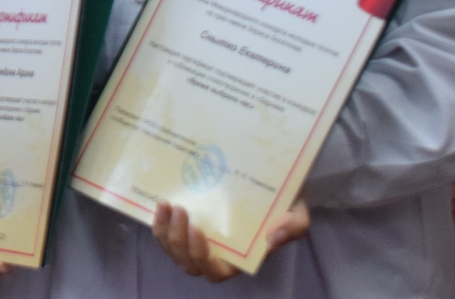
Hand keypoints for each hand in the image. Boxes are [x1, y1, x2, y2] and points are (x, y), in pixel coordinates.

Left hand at [152, 199, 308, 281]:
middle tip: (180, 209)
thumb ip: (293, 226)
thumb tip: (274, 237)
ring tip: (166, 204)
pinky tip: (160, 204)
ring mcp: (194, 241)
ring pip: (171, 249)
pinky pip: (164, 234)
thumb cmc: (282, 203)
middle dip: (178, 240)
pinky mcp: (182, 226)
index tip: (199, 229)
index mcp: (237, 259)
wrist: (267, 182)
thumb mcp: (296, 212)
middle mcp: (214, 255)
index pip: (214, 271)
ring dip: (164, 230)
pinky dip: (158, 223)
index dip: (201, 256)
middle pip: (187, 262)